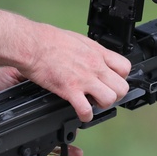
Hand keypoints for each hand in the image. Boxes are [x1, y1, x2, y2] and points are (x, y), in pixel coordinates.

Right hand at [15, 21, 130, 122]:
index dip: (120, 77)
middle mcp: (94, 66)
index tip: (110, 81)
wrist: (31, 44)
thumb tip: (91, 57)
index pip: (125, 68)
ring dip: (101, 105)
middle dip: (114, 94)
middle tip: (102, 94)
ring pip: (110, 100)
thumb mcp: (77, 40)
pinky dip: (85, 116)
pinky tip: (80, 112)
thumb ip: (89, 51)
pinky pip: (86, 110)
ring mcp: (84, 79)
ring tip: (91, 102)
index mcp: (97, 52)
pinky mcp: (69, 90)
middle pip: (122, 87)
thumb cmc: (48, 39)